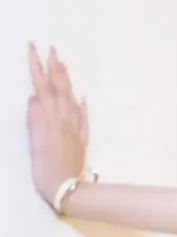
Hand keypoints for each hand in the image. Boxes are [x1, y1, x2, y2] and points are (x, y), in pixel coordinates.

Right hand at [26, 43, 89, 204]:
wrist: (68, 188)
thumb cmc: (46, 169)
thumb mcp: (35, 144)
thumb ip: (35, 120)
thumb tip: (33, 97)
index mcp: (50, 118)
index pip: (42, 85)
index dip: (37, 66)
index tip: (32, 48)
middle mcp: (64, 119)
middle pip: (59, 88)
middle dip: (54, 67)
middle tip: (51, 49)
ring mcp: (74, 128)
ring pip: (71, 98)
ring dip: (66, 80)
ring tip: (63, 65)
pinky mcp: (80, 139)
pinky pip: (82, 117)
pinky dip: (80, 105)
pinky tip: (81, 98)